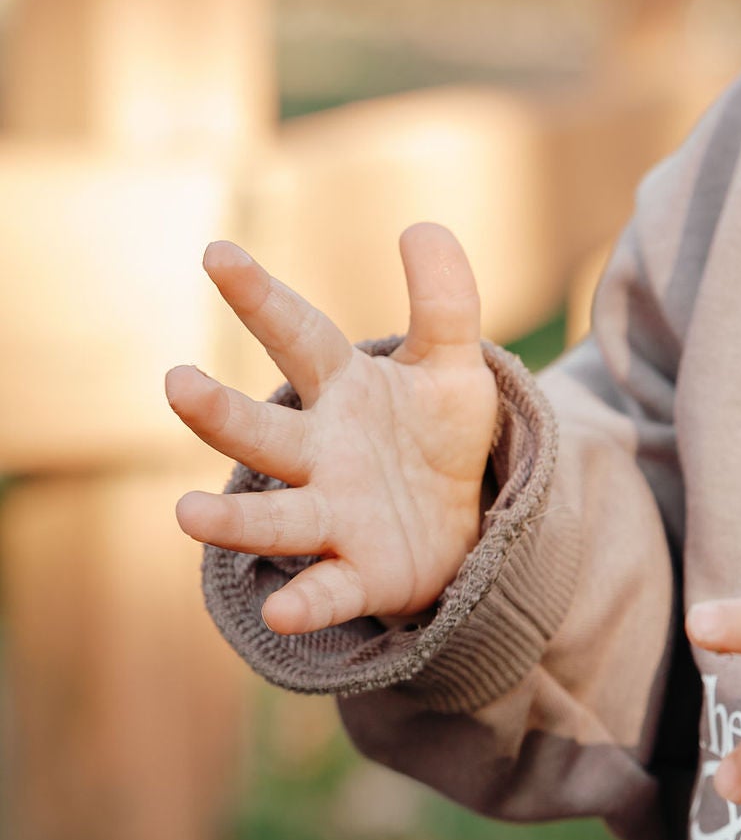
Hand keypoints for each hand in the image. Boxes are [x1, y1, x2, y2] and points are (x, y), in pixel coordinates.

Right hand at [167, 223, 498, 635]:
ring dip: (233, 520)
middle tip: (175, 382)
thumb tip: (420, 227)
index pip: (299, 338)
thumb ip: (444, 300)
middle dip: (219, 413)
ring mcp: (334, 517)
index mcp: (341, 392)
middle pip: (263, 433)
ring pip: (275, 518)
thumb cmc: (436, 437)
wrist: (465, 524)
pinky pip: (328, 590)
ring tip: (186, 515)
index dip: (261, 297)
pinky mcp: (361, 574)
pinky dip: (305, 602)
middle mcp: (320, 454)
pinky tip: (279, 612)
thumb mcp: (455, 365)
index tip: (217, 252)